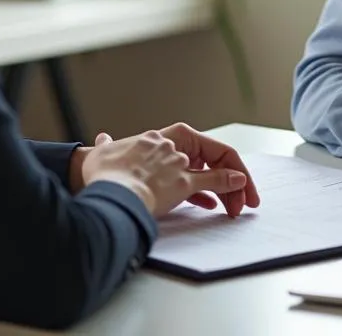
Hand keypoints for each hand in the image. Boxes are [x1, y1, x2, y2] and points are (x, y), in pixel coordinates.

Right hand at [78, 123, 259, 218]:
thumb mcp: (102, 154)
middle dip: (224, 172)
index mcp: (154, 137)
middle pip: (207, 154)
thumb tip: (104, 139)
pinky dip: (230, 184)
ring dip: (229, 187)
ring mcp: (177, 163)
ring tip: (236, 204)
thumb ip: (106, 146)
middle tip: (234, 194)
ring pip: (214, 167)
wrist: (107, 192)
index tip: (204, 171)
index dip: (201, 157)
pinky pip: (213, 180)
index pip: (187, 142)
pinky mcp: (182, 181)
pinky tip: (239, 191)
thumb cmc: (102, 177)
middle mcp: (170, 146)